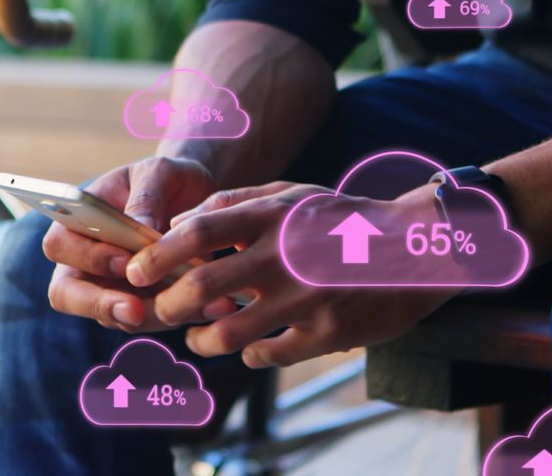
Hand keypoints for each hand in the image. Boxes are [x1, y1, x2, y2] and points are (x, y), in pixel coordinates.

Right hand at [42, 157, 236, 330]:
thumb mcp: (158, 173)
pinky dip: (182, 314)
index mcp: (76, 221)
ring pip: (115, 316)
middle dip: (102, 305)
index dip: (88, 258)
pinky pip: (153, 319)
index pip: (60, 247)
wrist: (191, 194)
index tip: (126, 260)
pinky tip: (215, 304)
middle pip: (68, 295)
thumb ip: (146, 198)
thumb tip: (140, 228)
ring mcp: (109, 287)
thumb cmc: (164, 178)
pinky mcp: (140, 304)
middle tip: (136, 310)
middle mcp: (83, 260)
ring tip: (199, 303)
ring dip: (154, 315)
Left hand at [125, 183, 460, 366]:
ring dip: (202, 341)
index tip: (134, 271)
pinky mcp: (329, 332)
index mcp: (273, 215)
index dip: (158, 254)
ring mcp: (308, 297)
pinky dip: (251, 355)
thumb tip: (178, 221)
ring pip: (231, 333)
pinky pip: (270, 355)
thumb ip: (235, 203)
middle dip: (168, 306)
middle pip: (203, 287)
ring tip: (198, 339)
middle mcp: (286, 254)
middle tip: (160, 311)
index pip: (199, 231)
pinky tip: (250, 348)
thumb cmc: (340, 220)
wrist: (417, 249)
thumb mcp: (291, 194)